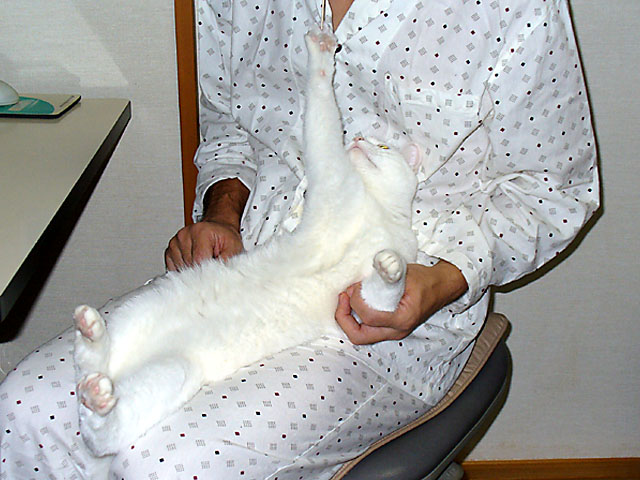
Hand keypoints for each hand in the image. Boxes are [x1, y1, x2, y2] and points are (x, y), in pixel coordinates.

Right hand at [166, 178, 248, 270]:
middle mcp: (185, 235)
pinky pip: (173, 269)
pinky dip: (184, 270)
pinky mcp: (170, 251)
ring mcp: (175, 242)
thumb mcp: (234, 248)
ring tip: (204, 260)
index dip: (208, 271)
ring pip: (181, 269)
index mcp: (200, 232)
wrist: (217, 230)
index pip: (199, 261)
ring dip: (192, 270)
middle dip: (201, 270)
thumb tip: (222, 276)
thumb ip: (228, 262)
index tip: (215, 271)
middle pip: (189, 266)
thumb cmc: (225, 238)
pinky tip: (194, 262)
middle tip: (212, 263)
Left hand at [335, 261, 467, 344]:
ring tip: (347, 298)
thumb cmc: (425, 279)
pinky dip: (355, 318)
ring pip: (361, 335)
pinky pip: (366, 329)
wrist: (441, 286)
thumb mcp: (404, 273)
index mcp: (402, 318)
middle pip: (359, 336)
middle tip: (343, 297)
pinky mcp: (390, 328)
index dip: (355, 302)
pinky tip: (355, 301)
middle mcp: (397, 330)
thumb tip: (363, 279)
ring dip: (348, 318)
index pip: (369, 317)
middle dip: (344, 318)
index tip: (354, 288)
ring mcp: (393, 332)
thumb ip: (384, 275)